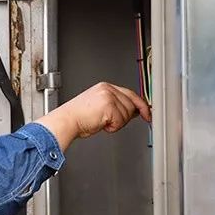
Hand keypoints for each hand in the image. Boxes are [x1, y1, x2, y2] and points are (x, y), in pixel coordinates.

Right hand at [34, 82, 150, 151]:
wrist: (66, 121)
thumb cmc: (78, 117)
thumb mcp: (100, 107)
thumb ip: (117, 105)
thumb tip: (135, 111)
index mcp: (105, 87)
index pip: (130, 94)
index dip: (141, 105)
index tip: (148, 114)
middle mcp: (107, 89)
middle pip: (131, 105)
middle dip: (124, 117)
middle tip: (108, 122)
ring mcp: (108, 96)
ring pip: (126, 115)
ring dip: (116, 123)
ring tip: (101, 122)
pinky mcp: (108, 106)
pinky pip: (120, 121)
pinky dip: (112, 127)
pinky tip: (100, 124)